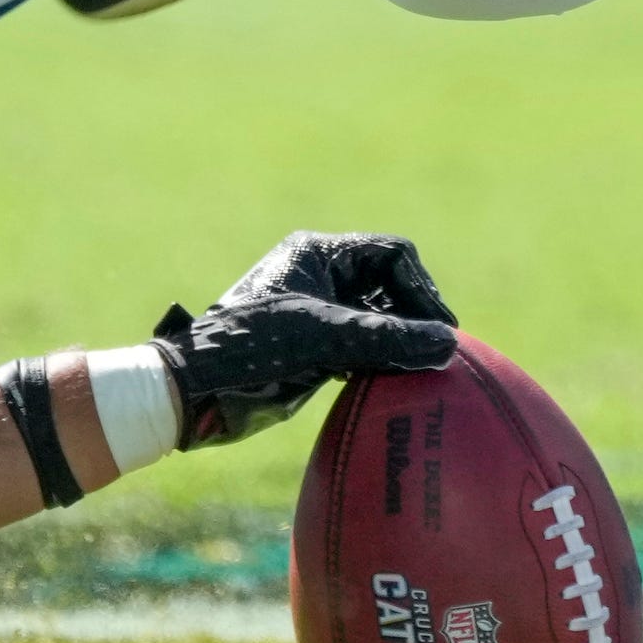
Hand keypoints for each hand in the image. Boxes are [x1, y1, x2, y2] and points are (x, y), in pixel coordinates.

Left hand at [157, 231, 461, 448]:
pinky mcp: (313, 348)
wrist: (196, 388)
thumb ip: (386, 338)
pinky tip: (393, 383)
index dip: (422, 289)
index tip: (440, 329)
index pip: (393, 256)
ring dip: (401, 342)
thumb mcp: (323, 336)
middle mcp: (322, 277)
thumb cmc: (252, 349)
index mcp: (319, 255)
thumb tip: (447, 343)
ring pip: (378, 319)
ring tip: (421, 371)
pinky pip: (363, 346)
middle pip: (390, 286)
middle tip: (438, 353)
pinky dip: (382, 361)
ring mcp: (317, 313)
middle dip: (415, 316)